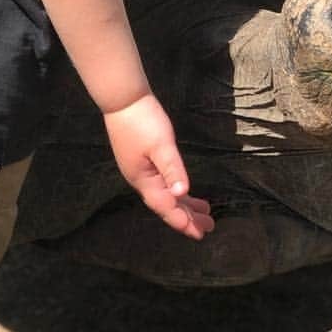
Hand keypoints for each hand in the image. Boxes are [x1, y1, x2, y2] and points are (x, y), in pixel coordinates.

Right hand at [103, 94, 213, 239]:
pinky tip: (183, 189)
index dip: (183, 220)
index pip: (166, 207)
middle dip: (187, 216)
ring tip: (204, 211)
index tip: (200, 233)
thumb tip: (182, 192)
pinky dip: (175, 188)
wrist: (123, 98)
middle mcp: (141, 179)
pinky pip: (162, 182)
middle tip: (208, 227)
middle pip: (166, 204)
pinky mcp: (142, 158)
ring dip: (184, 203)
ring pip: (165, 193)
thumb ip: (172, 169)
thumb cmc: (142, 120)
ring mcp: (141, 169)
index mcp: (144, 180)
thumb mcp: (161, 144)